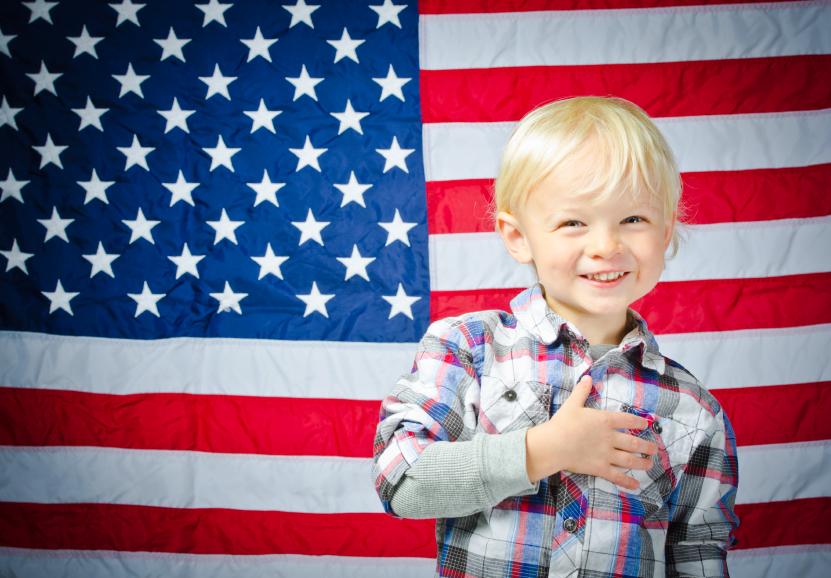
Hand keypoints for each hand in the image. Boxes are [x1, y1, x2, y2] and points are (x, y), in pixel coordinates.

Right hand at [525, 375, 658, 488]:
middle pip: (635, 443)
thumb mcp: (572, 404)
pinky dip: (628, 482)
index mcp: (605, 420)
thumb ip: (582, 391)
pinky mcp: (600, 468)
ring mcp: (607, 454)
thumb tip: (587, 378)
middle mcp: (610, 438)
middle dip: (648, 447)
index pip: (628, 420)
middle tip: (655, 450)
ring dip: (643, 463)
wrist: (554, 444)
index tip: (646, 425)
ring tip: (650, 464)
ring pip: (631, 460)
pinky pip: (618, 476)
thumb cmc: (562, 423)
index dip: (640, 422)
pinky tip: (635, 485)